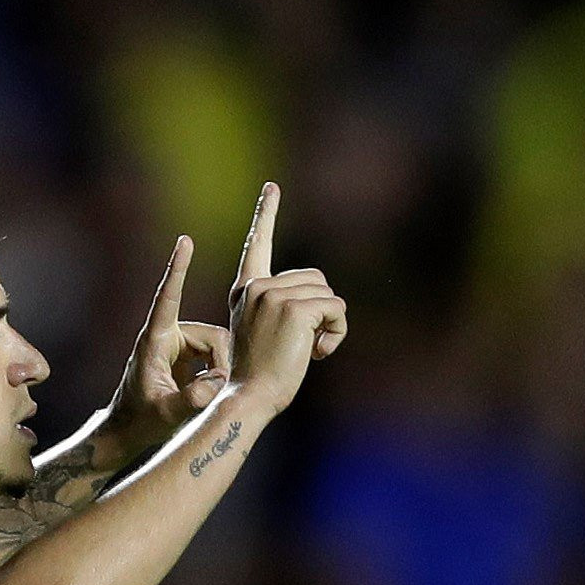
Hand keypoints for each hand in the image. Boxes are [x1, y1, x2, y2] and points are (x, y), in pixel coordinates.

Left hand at [111, 235, 233, 436]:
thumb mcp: (165, 415)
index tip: (185, 241)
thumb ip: (191, 401)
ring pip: (218, 346)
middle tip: (213, 393)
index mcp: (155, 340)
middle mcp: (167, 336)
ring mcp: (177, 345)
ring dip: (219, 371)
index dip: (178, 269)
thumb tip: (216, 385)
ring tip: (207, 396)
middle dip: (220, 364)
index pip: (169, 297)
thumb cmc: (140, 422)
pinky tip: (208, 392)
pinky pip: (216, 355)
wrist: (128, 432)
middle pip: (212, 336)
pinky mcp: (186, 356)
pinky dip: (219, 373)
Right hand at [227, 183, 346, 413]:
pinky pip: (337, 309)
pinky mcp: (295, 309)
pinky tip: (317, 354)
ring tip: (308, 351)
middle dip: (321, 311)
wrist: (249, 396)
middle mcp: (258, 288)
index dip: (266, 215)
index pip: (258, 246)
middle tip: (305, 344)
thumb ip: (281, 307)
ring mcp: (274, 296)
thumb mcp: (264, 331)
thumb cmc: (260, 375)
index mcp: (246, 290)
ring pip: (328, 296)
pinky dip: (337, 333)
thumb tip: (322, 300)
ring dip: (330, 325)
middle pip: (315, 280)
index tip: (272, 187)